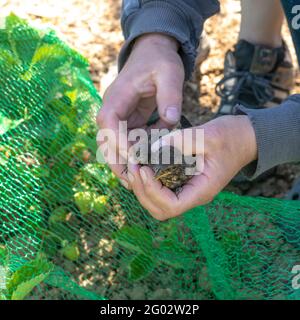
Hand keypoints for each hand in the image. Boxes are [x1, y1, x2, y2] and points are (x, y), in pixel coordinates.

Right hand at [96, 33, 184, 186]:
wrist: (153, 52)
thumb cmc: (160, 60)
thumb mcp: (169, 73)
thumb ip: (170, 96)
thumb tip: (171, 122)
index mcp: (118, 95)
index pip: (108, 121)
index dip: (117, 141)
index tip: (133, 159)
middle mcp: (113, 108)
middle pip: (106, 139)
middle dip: (117, 160)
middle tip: (131, 182)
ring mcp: (120, 115)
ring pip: (114, 144)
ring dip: (124, 162)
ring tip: (138, 181)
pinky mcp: (129, 120)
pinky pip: (129, 141)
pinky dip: (136, 153)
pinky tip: (148, 165)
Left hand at [127, 115, 257, 219]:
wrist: (245, 138)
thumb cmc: (231, 137)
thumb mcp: (208, 135)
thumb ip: (181, 141)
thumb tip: (153, 148)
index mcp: (202, 189)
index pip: (171, 205)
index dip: (152, 191)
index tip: (142, 169)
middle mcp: (194, 194)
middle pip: (160, 209)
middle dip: (142, 191)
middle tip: (133, 167)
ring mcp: (188, 190)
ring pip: (158, 203)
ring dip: (142, 188)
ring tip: (134, 166)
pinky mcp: (184, 182)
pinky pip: (161, 191)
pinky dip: (148, 183)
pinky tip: (142, 166)